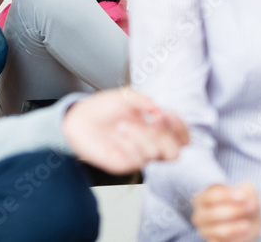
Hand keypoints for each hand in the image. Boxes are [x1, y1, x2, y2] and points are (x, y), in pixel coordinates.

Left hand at [62, 87, 188, 173]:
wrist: (79, 118)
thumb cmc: (103, 107)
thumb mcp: (126, 96)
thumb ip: (144, 100)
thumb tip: (159, 110)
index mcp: (155, 127)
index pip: (181, 137)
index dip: (180, 127)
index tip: (167, 113)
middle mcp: (149, 144)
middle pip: (175, 153)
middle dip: (166, 136)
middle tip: (152, 122)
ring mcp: (137, 156)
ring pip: (155, 153)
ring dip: (141, 135)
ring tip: (123, 125)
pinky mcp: (124, 165)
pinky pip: (137, 159)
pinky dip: (129, 144)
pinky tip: (119, 135)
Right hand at [192, 182, 260, 241]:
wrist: (249, 222)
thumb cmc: (243, 202)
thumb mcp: (247, 191)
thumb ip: (245, 192)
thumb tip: (244, 198)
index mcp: (202, 198)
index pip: (210, 196)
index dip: (226, 196)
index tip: (242, 197)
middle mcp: (200, 215)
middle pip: (213, 213)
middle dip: (234, 211)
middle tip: (252, 207)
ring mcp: (205, 231)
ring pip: (217, 230)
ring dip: (234, 227)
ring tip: (247, 224)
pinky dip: (231, 238)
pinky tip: (241, 231)